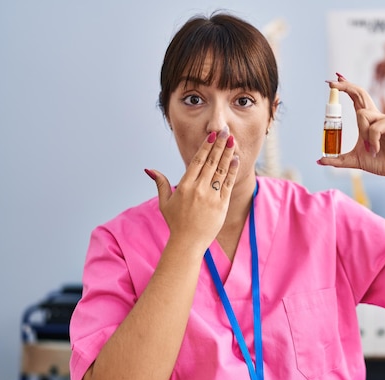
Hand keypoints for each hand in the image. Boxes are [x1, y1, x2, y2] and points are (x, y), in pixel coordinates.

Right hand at [145, 128, 238, 248]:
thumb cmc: (176, 222)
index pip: (197, 161)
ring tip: (232, 141)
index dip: (205, 147)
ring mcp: (211, 196)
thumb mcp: (165, 202)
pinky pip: (229, 183)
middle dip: (219, 145)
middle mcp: (198, 189)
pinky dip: (232, 171)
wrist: (188, 243)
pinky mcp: (222, 204)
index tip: (211, 135)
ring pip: (221, 170)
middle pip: (211, 162)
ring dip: (227, 154)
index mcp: (185, 186)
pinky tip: (236, 159)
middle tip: (225, 131)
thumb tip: (149, 169)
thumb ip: (160, 183)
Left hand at [318, 75, 384, 179]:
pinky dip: (372, 140)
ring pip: (362, 114)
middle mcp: (375, 116)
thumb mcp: (354, 160)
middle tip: (331, 82)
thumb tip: (319, 160)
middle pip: (360, 93)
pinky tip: (376, 150)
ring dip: (362, 132)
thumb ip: (337, 160)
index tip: (332, 82)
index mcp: (366, 121)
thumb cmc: (380, 163)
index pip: (354, 99)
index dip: (345, 88)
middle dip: (345, 86)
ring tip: (370, 149)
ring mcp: (384, 118)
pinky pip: (374, 127)